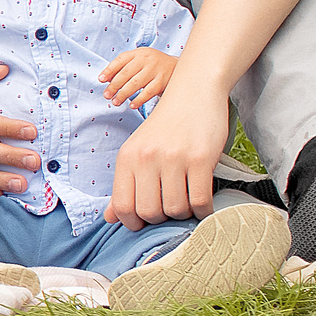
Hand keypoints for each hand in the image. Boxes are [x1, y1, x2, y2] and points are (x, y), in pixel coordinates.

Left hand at [101, 47, 178, 108]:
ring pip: (135, 83)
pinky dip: (139, 99)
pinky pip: (148, 92)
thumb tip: (106, 79)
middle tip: (106, 95)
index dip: (109, 70)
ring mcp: (155, 70)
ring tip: (115, 102)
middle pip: (126, 73)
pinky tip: (132, 105)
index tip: (100, 80)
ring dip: (123, 94)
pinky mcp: (163, 81)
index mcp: (138, 53)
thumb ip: (124, 67)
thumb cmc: (153, 65)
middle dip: (114, 85)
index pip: (120, 60)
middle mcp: (147, 59)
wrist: (180, 67)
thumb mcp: (139, 61)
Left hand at [107, 83, 228, 227]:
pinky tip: (203, 204)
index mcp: (127, 157)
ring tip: (187, 200)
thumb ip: (125, 185)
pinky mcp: (201, 158)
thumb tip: (111, 218)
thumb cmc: (165, 127)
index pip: (122, 207)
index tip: (145, 220)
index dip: (133, 223)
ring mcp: (174, 158)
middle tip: (169, 207)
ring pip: (176, 209)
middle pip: (149, 212)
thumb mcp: (138, 151)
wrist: (194, 92)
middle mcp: (147, 157)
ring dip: (184, 213)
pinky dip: (204, 210)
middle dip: (161, 218)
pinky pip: (201, 201)